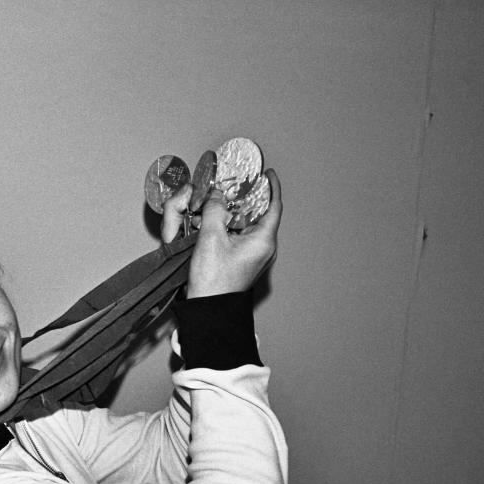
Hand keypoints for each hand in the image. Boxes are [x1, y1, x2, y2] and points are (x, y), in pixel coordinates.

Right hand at [161, 169, 281, 297]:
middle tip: (238, 183)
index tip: (267, 174)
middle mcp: (264, 248)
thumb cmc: (213, 281)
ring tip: (223, 199)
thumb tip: (217, 194)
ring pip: (250, 225)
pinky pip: (242, 236)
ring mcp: (255, 256)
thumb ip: (215, 210)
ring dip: (238, 211)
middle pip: (262, 214)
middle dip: (250, 196)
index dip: (271, 187)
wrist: (209, 309)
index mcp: (264, 241)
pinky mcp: (244, 261)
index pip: (274, 206)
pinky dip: (232, 224)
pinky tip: (217, 220)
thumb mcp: (210, 238)